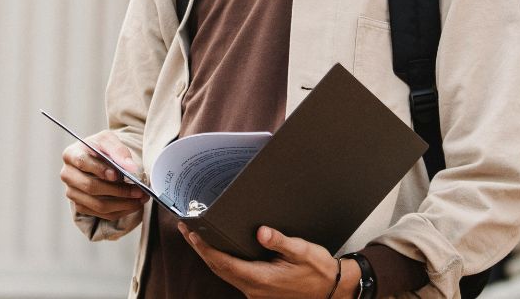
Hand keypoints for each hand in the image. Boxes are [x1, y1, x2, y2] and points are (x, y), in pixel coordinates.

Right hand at [59, 130, 148, 220]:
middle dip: (118, 191)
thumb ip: (119, 151)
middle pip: (90, 187)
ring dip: (122, 204)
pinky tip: (133, 205)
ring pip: (97, 204)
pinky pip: (101, 214)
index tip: (117, 175)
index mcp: (71, 154)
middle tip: (138, 190)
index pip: (82, 162)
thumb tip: (130, 167)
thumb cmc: (101, 148)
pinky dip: (120, 211)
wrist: (97, 157)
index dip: (100, 170)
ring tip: (140, 199)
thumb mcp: (109, 140)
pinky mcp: (80, 205)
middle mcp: (67, 174)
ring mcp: (72, 192)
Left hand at [178, 223, 356, 298]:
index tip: (192, 233)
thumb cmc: (319, 271)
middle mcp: (254, 288)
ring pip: (224, 272)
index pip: (224, 262)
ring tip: (195, 235)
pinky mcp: (259, 290)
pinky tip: (217, 249)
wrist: (333, 290)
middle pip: (218, 268)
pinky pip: (233, 275)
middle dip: (200, 248)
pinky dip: (221, 261)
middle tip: (185, 228)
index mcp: (261, 279)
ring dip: (208, 254)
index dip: (205, 248)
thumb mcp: (302, 251)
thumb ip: (280, 241)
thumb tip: (262, 232)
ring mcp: (255, 291)